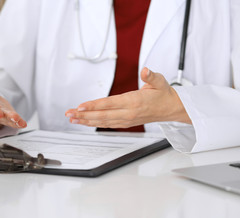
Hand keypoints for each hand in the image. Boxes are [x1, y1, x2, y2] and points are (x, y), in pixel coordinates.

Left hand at [65, 67, 190, 128]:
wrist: (171, 109)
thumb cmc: (163, 94)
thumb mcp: (160, 82)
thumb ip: (151, 76)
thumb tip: (146, 70)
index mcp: (134, 101)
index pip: (110, 104)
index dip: (94, 105)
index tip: (80, 106)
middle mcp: (128, 113)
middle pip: (102, 115)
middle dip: (84, 115)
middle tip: (69, 113)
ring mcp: (126, 120)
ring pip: (102, 122)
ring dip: (86, 121)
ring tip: (72, 118)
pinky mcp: (125, 122)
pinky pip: (107, 124)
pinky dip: (94, 123)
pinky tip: (84, 122)